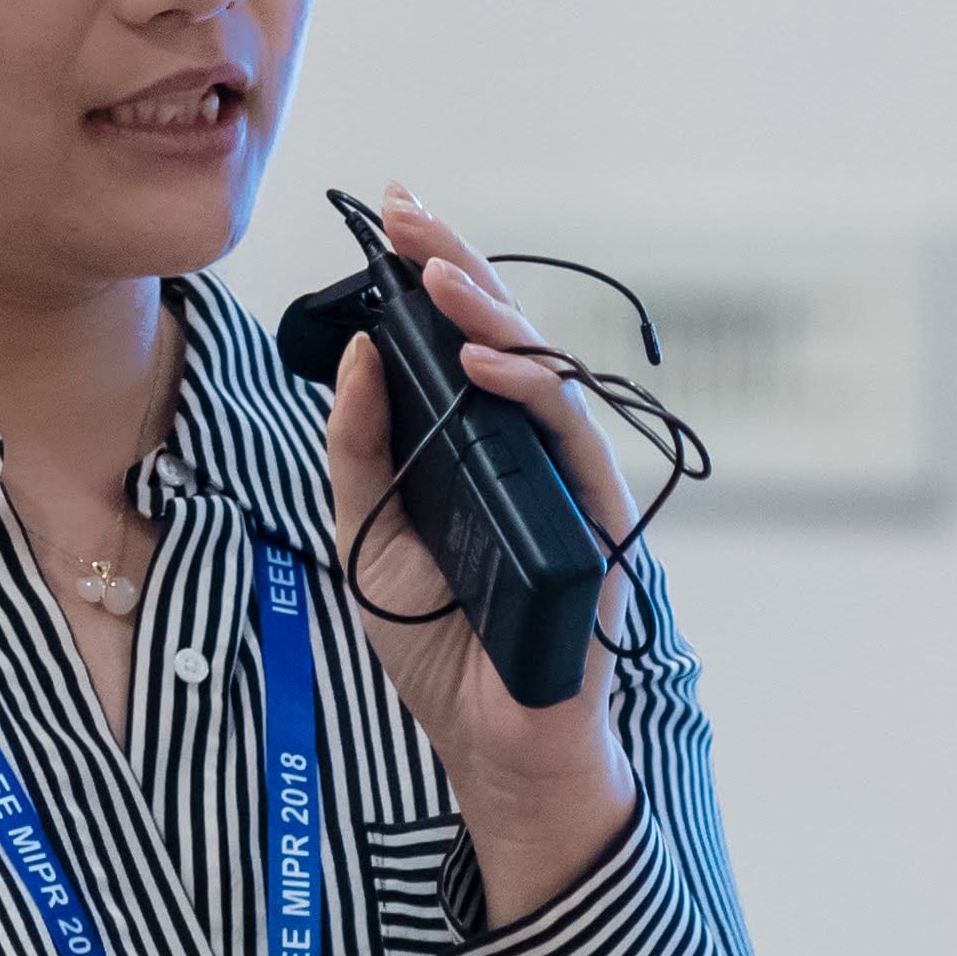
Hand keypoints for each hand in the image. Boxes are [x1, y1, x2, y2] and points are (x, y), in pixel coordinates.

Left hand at [321, 183, 639, 926]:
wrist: (491, 742)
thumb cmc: (443, 646)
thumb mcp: (370, 533)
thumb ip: (362, 450)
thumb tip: (358, 356)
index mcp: (481, 445)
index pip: (460, 342)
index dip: (433, 276)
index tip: (393, 215)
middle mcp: (532, 450)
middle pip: (503, 335)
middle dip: (456, 265)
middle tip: (407, 213)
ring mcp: (570, 479)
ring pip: (543, 370)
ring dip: (488, 313)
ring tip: (434, 275)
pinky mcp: (598, 516)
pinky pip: (569, 435)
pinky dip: (528, 390)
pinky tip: (481, 360)